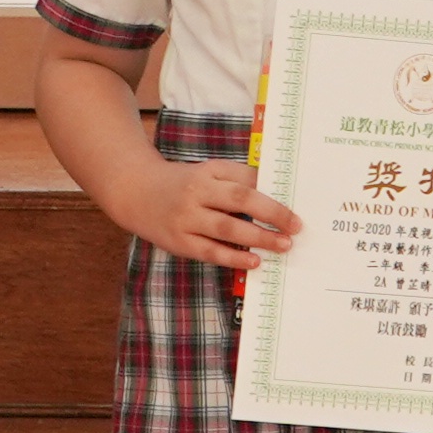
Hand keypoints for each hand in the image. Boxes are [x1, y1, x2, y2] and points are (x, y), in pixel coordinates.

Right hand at [135, 154, 298, 275]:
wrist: (136, 192)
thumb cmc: (182, 183)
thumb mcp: (206, 171)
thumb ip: (236, 179)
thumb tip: (274, 193)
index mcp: (208, 171)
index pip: (245, 179)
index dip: (271, 191)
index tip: (297, 203)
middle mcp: (197, 192)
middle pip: (240, 200)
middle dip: (272, 213)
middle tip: (296, 226)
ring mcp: (187, 218)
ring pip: (228, 228)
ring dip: (259, 237)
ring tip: (283, 245)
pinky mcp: (180, 241)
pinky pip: (211, 251)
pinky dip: (234, 257)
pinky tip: (254, 261)